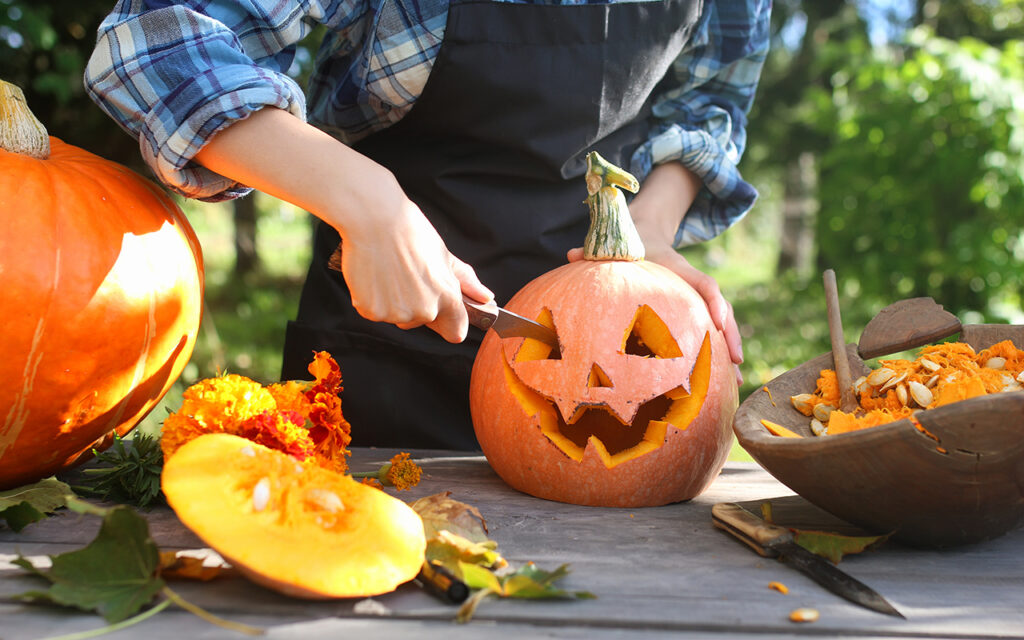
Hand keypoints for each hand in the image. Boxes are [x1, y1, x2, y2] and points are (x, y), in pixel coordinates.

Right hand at [334, 168, 492, 342]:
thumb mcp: (444, 255)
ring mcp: (396, 313)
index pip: (456, 332)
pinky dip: (372, 299)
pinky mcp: (371, 311)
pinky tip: (373, 276)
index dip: (449, 323)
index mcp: (447, 297)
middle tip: (406, 275)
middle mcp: (424, 310)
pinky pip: (373, 312)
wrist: (374, 220)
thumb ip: (465, 281)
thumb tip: (486, 297)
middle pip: (420, 322)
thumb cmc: (410, 232)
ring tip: (388, 272)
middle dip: (416, 304)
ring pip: (396, 317)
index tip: (443, 315)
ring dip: (392, 301)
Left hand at [567, 161, 742, 383]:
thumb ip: (594, 252)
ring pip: (720, 324)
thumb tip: (570, 255)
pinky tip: (720, 381)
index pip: (702, 283)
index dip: (712, 301)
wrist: (646, 232)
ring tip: (736, 382)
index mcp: (677, 269)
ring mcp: (695, 297)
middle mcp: (692, 284)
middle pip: (720, 309)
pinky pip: (710, 331)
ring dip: (729, 350)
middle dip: (730, 335)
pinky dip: (717, 353)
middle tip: (736, 362)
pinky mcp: (694, 309)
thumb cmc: (629, 245)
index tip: (718, 321)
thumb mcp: (614, 247)